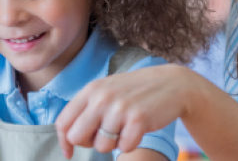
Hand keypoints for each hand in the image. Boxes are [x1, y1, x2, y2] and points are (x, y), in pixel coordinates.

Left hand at [55, 64, 200, 158]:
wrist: (173, 84)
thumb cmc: (136, 92)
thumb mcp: (107, 90)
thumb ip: (87, 107)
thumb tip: (68, 136)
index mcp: (91, 90)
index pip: (64, 122)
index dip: (64, 141)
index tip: (69, 152)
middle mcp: (102, 98)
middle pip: (77, 137)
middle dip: (89, 143)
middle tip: (105, 136)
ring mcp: (120, 108)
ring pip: (101, 146)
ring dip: (113, 143)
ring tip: (125, 128)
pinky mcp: (138, 119)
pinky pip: (124, 147)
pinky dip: (131, 143)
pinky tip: (138, 129)